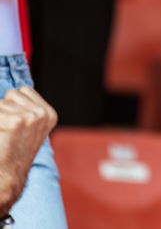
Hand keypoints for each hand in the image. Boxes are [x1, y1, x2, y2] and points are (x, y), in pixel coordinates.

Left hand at [0, 87, 56, 214]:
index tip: (14, 125)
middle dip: (5, 109)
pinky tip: (1, 136)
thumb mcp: (28, 127)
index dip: (13, 105)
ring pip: (1, 102)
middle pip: (12, 94)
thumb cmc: (12, 152)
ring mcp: (32, 116)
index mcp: (49, 114)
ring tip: (4, 134)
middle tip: (8, 131)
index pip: (24, 91)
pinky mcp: (16, 120)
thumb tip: (10, 93)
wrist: (6, 175)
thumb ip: (25, 109)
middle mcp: (43, 113)